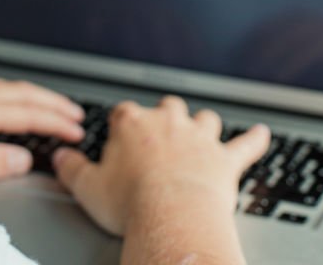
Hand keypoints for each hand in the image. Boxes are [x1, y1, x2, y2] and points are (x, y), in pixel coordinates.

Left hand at [0, 75, 84, 180]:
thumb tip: (23, 158)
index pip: (26, 112)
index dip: (54, 121)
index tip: (76, 129)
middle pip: (22, 92)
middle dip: (53, 102)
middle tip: (76, 113)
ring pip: (9, 85)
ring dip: (36, 94)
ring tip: (54, 104)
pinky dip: (16, 91)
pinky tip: (12, 97)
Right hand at [53, 95, 269, 238]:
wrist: (172, 216)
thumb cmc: (131, 203)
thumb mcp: (87, 188)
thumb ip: (71, 168)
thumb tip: (60, 157)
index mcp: (133, 124)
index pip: (126, 113)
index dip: (123, 123)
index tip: (120, 134)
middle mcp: (167, 123)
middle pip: (168, 107)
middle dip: (166, 115)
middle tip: (162, 130)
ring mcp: (199, 139)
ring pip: (205, 119)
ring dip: (204, 124)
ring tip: (204, 128)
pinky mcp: (225, 160)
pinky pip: (246, 145)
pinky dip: (255, 139)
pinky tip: (263, 133)